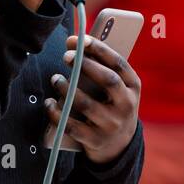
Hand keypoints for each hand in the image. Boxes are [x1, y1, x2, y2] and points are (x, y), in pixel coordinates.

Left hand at [45, 34, 140, 164]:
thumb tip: (74, 44)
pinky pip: (73, 126)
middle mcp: (126, 105)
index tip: (82, 39)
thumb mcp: (118, 88)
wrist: (119, 145)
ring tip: (55, 79)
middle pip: (108, 81)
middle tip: (66, 56)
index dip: (100, 49)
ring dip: (68, 89)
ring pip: (87, 105)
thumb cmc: (112, 104)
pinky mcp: (96, 140)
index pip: (119, 63)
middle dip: (86, 66)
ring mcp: (112, 125)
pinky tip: (49, 103)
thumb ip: (102, 67)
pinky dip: (57, 114)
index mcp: (134, 86)